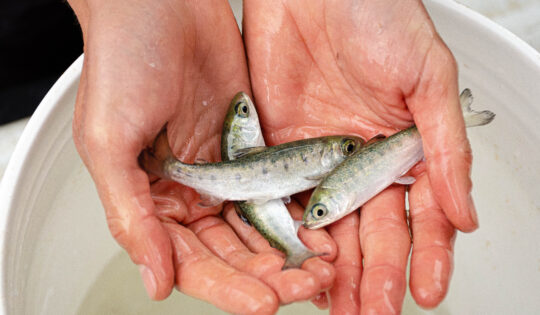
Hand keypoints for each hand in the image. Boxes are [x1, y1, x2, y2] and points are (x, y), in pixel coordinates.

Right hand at [68, 0, 334, 312]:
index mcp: (152, 200)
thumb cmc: (122, 60)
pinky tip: (323, 225)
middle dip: (269, 275)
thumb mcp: (109, 142)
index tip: (264, 302)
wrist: (162, 3)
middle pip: (234, 252)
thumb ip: (130, 215)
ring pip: (262, 227)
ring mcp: (226, 172)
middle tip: (304, 286)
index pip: (192, 262)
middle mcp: (192, 193)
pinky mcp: (255, 147)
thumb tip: (155, 279)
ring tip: (323, 267)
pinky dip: (301, 209)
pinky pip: (280, 187)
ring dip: (291, 251)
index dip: (227, 286)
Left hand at [244, 0, 471, 312]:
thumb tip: (464, 213)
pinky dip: (289, 235)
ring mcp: (319, 161)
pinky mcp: (279, 152)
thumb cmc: (377, 13)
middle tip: (372, 311)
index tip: (426, 290)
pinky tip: (296, 263)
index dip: (425, 256)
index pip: (420, 216)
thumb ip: (445, 147)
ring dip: (334, 269)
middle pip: (371, 232)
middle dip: (375, 275)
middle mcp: (360, 161)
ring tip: (338, 305)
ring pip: (329, 228)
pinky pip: (284, 200)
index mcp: (403, 148)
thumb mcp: (427, 78)